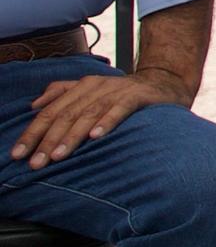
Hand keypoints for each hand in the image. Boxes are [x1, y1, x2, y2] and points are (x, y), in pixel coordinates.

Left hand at [10, 67, 174, 168]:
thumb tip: (34, 105)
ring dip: (71, 136)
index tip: (18, 154)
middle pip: (65, 115)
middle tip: (36, 163)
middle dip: (47, 140)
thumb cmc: (124, 94)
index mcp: (81, 86)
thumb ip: (62, 93)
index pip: (50, 111)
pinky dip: (107, 121)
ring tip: (58, 155)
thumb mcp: (91, 91)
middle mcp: (96, 86)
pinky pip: (119, 109)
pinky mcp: (138, 95)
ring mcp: (117, 90)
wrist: (166, 82)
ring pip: (88, 114)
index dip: (32, 132)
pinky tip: (96, 136)